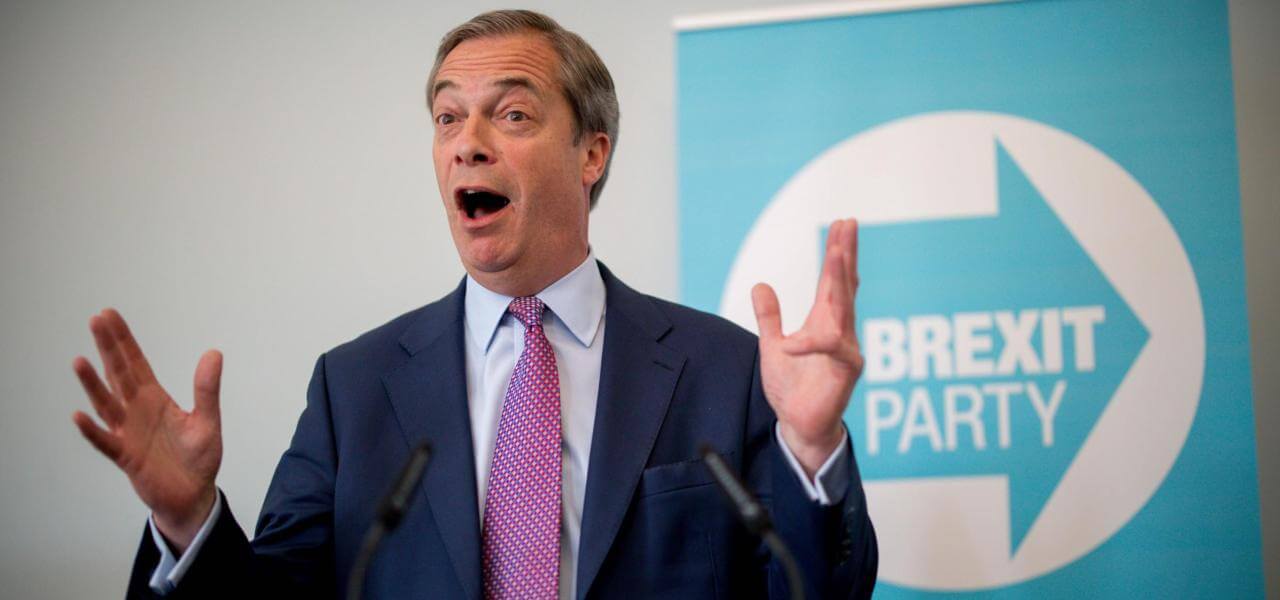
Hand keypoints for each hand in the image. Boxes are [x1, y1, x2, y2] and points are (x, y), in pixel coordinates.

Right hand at [71, 309, 222, 551]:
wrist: (194, 495)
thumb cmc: (198, 458)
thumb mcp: (208, 420)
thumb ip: (207, 389)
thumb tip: (214, 353)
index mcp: (155, 399)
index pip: (135, 363)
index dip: (123, 340)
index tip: (109, 315)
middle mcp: (136, 411)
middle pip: (118, 374)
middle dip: (107, 348)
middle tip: (95, 320)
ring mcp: (128, 433)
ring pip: (107, 404)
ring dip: (93, 384)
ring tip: (80, 361)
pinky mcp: (126, 457)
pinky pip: (106, 442)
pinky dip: (93, 430)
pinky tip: (80, 415)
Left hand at [752, 218, 862, 477]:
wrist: (799, 425)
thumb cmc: (793, 388)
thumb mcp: (773, 346)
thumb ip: (769, 317)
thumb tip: (761, 285)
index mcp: (825, 323)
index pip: (833, 281)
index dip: (838, 253)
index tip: (842, 224)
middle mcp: (840, 331)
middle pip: (844, 285)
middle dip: (845, 254)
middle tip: (846, 224)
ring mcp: (846, 349)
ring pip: (844, 307)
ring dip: (840, 280)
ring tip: (837, 253)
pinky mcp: (846, 370)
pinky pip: (830, 348)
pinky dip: (810, 343)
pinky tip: (794, 342)